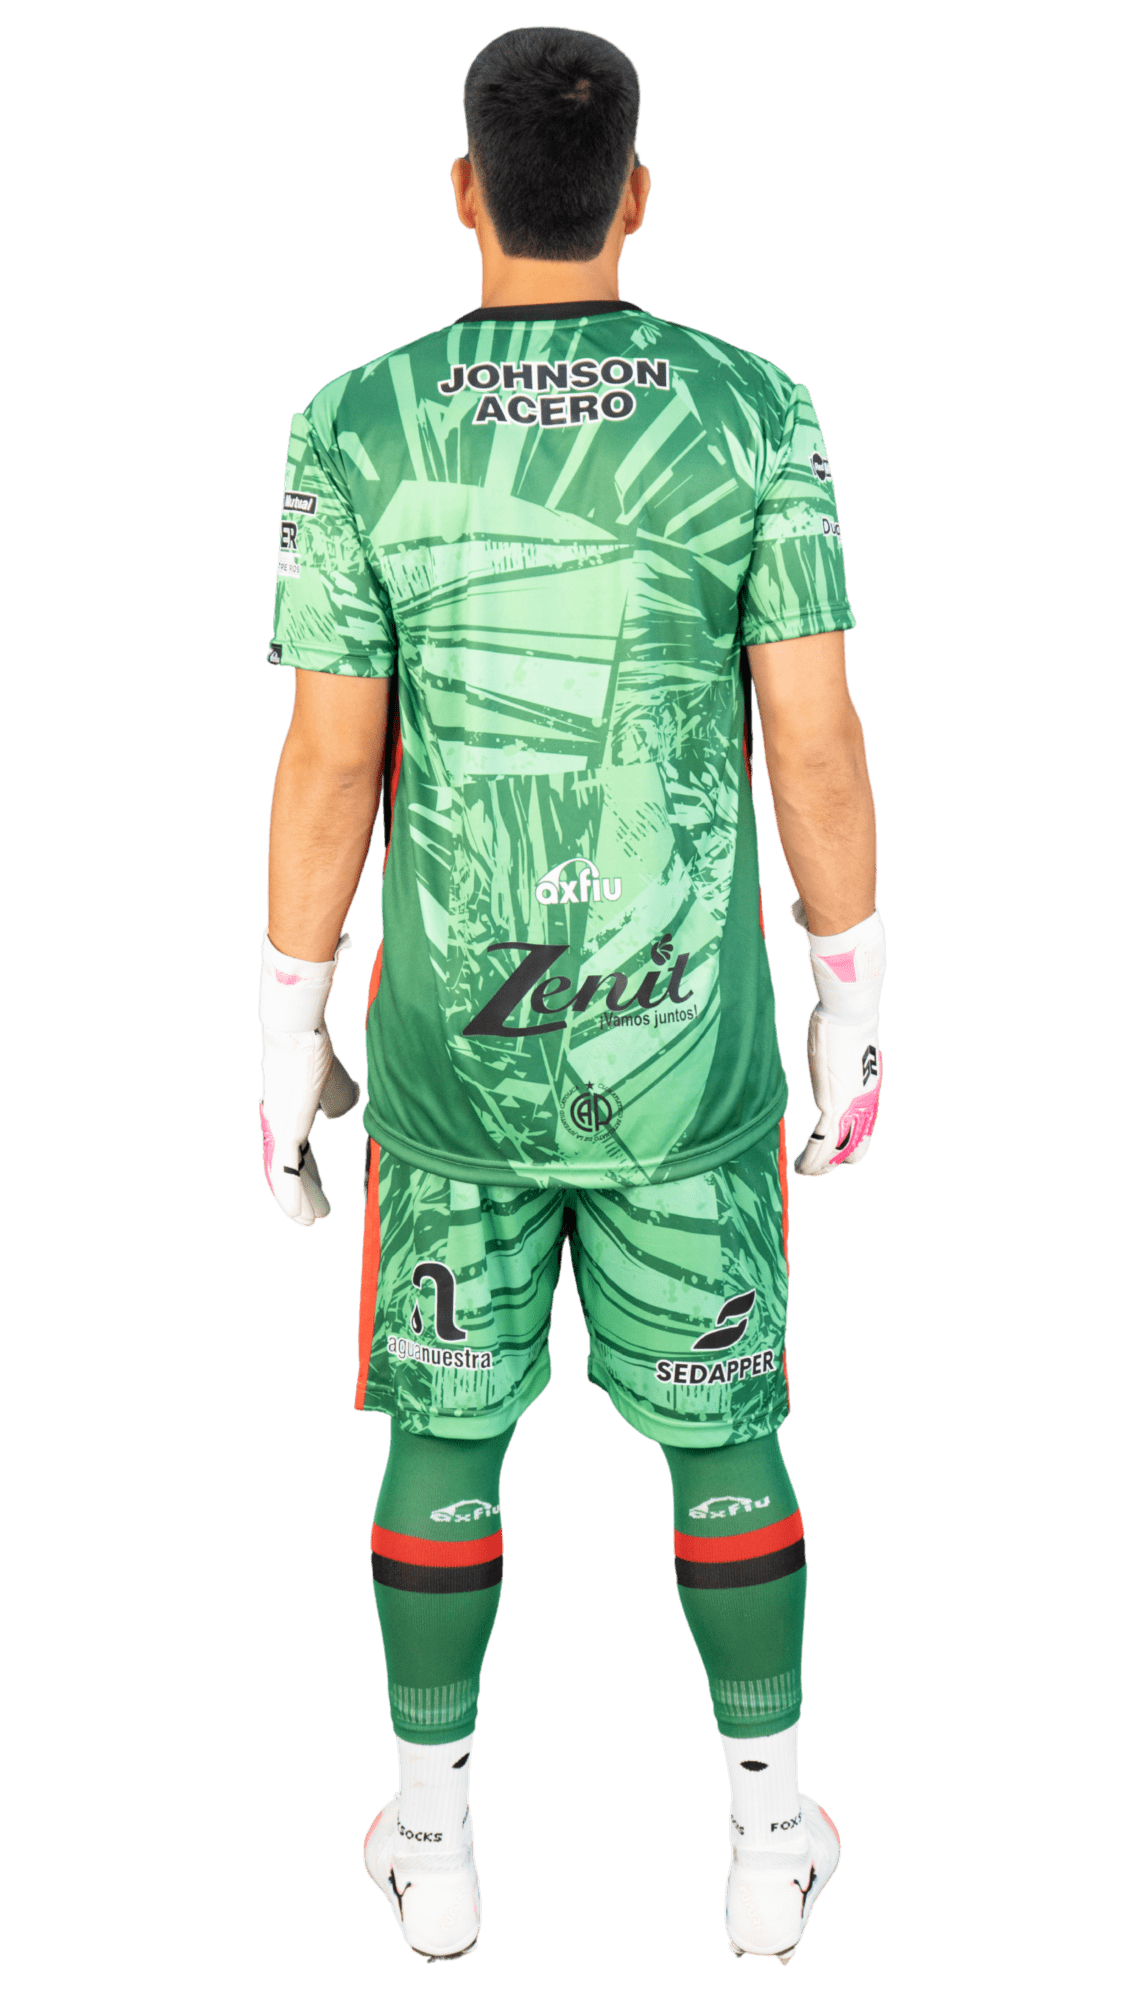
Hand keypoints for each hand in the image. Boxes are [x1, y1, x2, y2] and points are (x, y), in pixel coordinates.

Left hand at [258, 928, 360, 1226]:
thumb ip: (338, 1098)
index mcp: (290, 1113)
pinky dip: (292, 1197)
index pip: (299, 1152)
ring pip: (284, 1176)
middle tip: (317, 1217)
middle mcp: (278, 1124)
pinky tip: (302, 1216)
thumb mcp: (334, 1081)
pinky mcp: (283, 1129)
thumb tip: (338, 1115)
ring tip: (310, 1222)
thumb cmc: (315, 1045)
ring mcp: (277, 1128)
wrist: (300, 1026)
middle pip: (290, 1168)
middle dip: (306, 1193)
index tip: (319, 1195)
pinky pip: (284, 1172)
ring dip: (298, 1202)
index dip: (310, 1176)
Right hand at [790, 899, 884, 1177]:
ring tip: (813, 1174)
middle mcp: (863, 1082)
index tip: (855, 1130)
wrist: (851, 991)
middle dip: (853, 1146)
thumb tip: (800, 911)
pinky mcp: (833, 1098)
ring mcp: (851, 1092)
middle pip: (864, 1124)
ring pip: (844, 1138)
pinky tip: (806, 1170)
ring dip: (829, 1159)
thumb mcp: (832, 979)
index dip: (862, 1117)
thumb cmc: (844, 980)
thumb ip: (822, 956)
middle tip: (841, 1164)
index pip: (867, 1096)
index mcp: (864, 1062)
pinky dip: (816, 1158)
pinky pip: (825, 1138)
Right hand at [793, 1011, 881, 1175]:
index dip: (849, 1147)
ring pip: (836, 1150)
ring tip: (803, 1173)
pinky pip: (821, 1142)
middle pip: (854, 1149)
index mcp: (868, 1095)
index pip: (863, 1133)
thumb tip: (834, 1051)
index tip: (834, 1154)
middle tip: (815, 1169)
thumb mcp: (847, 1049)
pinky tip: (800, 1169)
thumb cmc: (847, 1022)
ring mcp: (849, 1108)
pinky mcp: (833, 1105)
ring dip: (818, 1166)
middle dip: (833, 1162)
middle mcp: (863, 1107)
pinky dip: (810, 1159)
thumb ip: (841, 1061)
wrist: (851, 1016)